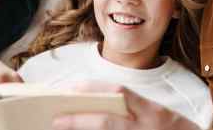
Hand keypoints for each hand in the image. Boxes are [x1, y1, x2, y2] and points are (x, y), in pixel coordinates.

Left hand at [52, 82, 200, 129]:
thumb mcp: (157, 115)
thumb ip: (132, 108)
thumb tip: (94, 103)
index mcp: (152, 110)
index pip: (120, 91)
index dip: (93, 88)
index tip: (70, 88)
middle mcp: (148, 125)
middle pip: (108, 122)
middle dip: (79, 120)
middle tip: (55, 118)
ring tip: (62, 129)